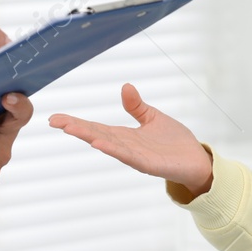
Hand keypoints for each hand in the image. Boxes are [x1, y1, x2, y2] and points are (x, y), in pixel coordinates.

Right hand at [47, 83, 212, 196]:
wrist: (196, 160)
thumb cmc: (175, 142)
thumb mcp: (153, 118)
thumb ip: (137, 106)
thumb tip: (125, 86)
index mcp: (125, 136)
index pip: (95, 127)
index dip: (76, 122)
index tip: (55, 118)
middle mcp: (126, 147)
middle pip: (96, 135)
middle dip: (76, 128)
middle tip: (55, 121)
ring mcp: (136, 156)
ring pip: (108, 145)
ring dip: (90, 137)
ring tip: (72, 129)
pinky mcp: (149, 164)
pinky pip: (128, 157)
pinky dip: (113, 150)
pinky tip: (99, 144)